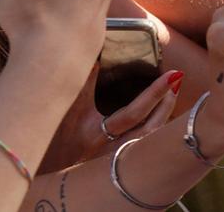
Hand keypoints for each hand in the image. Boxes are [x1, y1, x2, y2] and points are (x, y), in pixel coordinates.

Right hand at [40, 68, 181, 171]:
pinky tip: (163, 112)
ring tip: (173, 92)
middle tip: (177, 80)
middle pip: (150, 128)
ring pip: (152, 139)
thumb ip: (83, 83)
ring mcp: (117, 159)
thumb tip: (96, 56)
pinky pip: (146, 144)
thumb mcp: (67, 109)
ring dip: (165, 114)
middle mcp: (110, 150)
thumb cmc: (56, 136)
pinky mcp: (122, 163)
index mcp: (95, 135)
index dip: (154, 93)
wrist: (46, 168)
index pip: (133, 113)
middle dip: (167, 103)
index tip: (173, 74)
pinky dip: (158, 127)